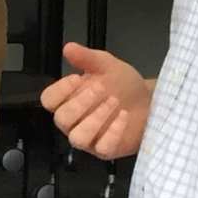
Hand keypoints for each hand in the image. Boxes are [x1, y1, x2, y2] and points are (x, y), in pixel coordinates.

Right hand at [41, 42, 152, 157]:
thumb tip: (68, 47)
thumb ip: (86, 58)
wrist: (149, 100)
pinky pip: (102, 148)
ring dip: (95, 118)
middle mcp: (73, 122)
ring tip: (114, 102)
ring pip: (78, 137)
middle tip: (102, 88)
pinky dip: (113, 132)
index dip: (59, 90)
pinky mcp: (106, 150)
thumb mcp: (106, 65)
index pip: (48, 100)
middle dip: (81, 102)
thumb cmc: (122, 84)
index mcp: (67, 100)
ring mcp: (89, 138)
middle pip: (62, 119)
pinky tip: (124, 117)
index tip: (77, 78)